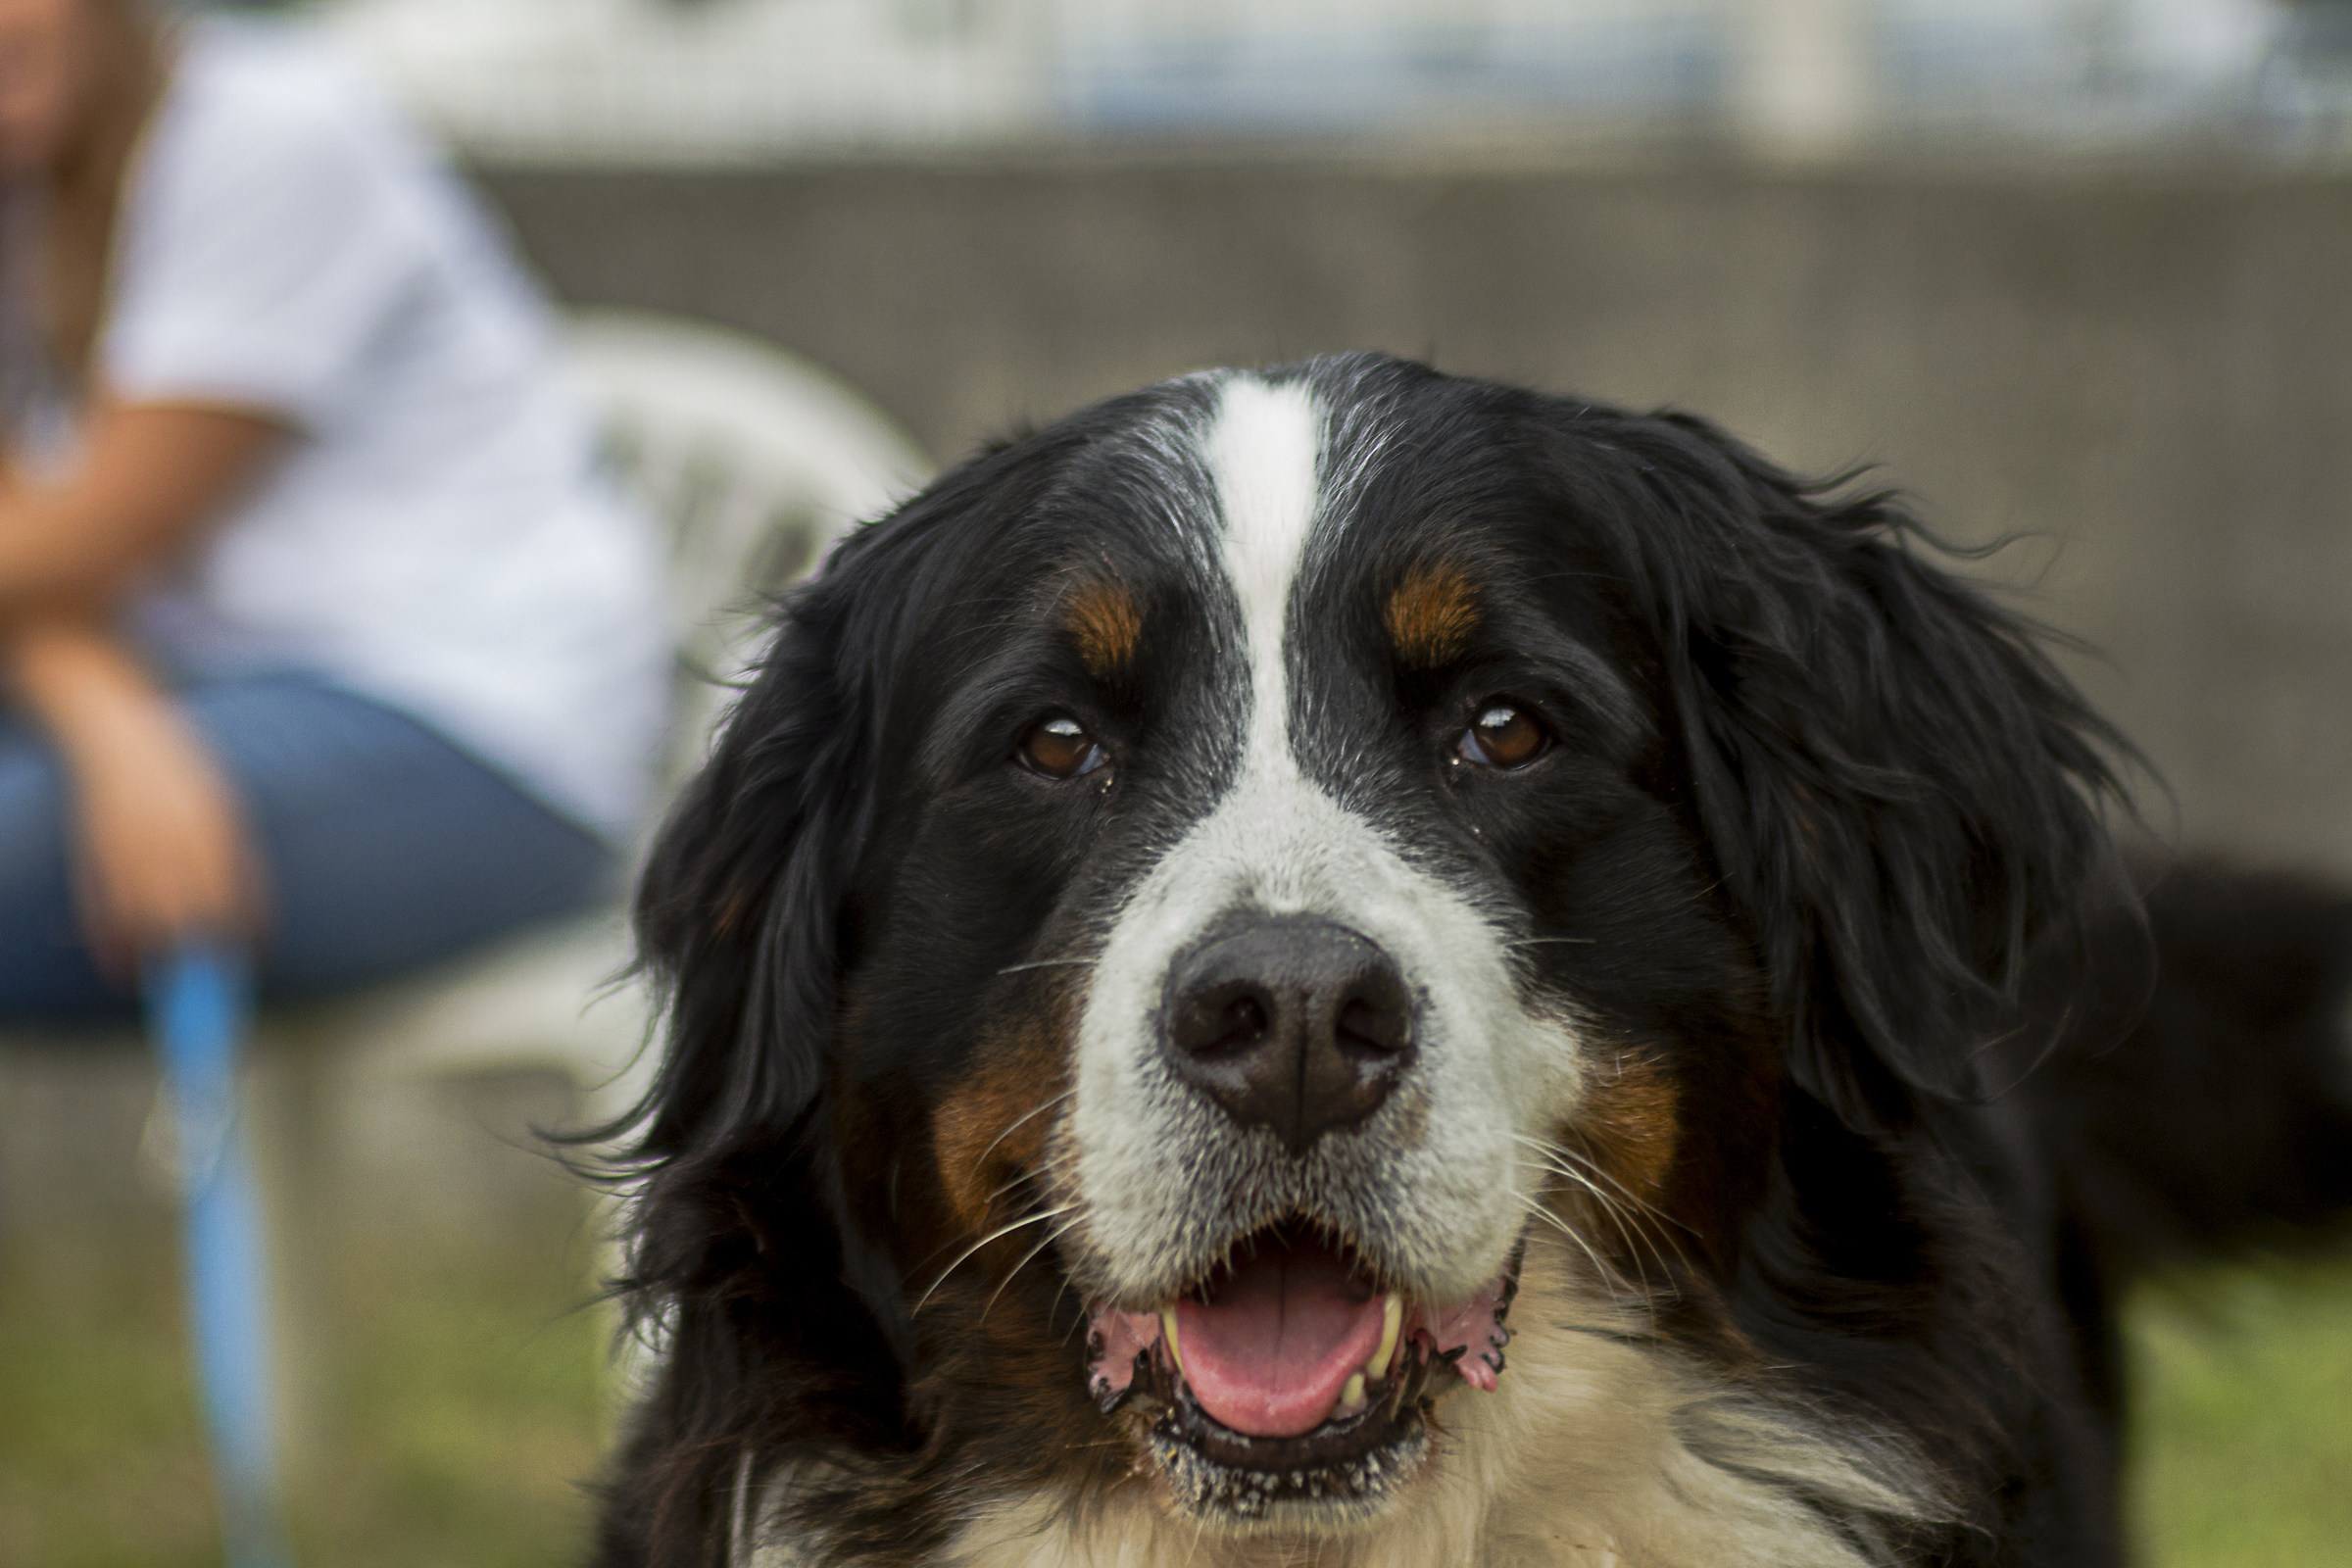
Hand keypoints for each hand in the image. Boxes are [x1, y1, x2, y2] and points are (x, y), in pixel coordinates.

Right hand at [5, 623, 263, 972]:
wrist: (118, 732)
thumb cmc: (181, 776)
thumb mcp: (221, 807)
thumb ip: (236, 856)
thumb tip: (250, 918)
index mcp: (214, 826)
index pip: (238, 890)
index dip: (246, 930)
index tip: (253, 959)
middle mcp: (174, 840)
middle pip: (195, 913)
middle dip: (206, 954)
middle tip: (213, 988)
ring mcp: (131, 846)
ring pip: (147, 919)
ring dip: (160, 959)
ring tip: (170, 988)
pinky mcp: (94, 853)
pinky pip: (101, 910)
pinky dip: (111, 944)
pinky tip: (123, 969)